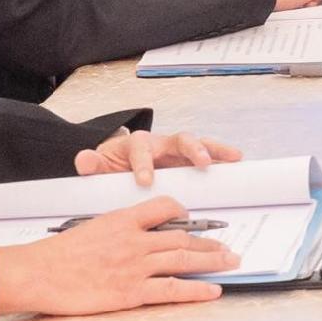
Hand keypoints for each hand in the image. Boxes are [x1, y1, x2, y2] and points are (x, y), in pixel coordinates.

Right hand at [0, 195, 234, 317]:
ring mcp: (135, 267)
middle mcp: (134, 241)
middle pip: (182, 237)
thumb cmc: (56, 254)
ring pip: (184, 260)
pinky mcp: (131, 292)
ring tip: (230, 262)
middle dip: (208, 242)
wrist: (37, 274)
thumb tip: (134, 234)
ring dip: (212, 261)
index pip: (164, 207)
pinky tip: (213, 290)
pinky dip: (197, 290)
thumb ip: (116, 229)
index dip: (183, 213)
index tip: (193, 219)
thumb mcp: (89, 229)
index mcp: (122, 220)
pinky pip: (172, 290)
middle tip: (227, 246)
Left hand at [72, 127, 240, 189]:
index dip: (143, 164)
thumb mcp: (99, 167)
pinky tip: (237, 161)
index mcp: (136, 145)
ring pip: (198, 144)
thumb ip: (92, 164)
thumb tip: (84, 161)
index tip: (144, 181)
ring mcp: (176, 151)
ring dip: (214, 150)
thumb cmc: (113, 167)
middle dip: (190, 149)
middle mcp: (160, 143)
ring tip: (230, 157)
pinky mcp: (189, 161)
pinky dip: (222, 156)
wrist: (119, 166)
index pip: (140, 150)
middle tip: (199, 162)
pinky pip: (209, 155)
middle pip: (178, 139)